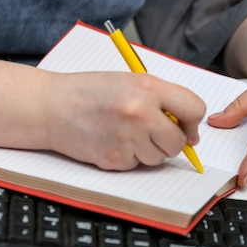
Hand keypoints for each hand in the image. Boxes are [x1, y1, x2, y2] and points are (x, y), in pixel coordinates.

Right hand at [46, 71, 205, 169]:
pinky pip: (137, 165)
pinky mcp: (115, 159)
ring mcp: (127, 138)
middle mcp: (141, 112)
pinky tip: (111, 140)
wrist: (52, 106)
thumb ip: (163, 100)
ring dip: (147, 150)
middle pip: (178, 142)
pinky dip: (128, 157)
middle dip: (169, 141)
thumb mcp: (131, 82)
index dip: (192, 121)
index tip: (185, 125)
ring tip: (124, 131)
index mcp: (148, 87)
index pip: (195, 109)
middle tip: (149, 130)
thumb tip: (190, 132)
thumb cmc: (92, 92)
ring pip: (159, 158)